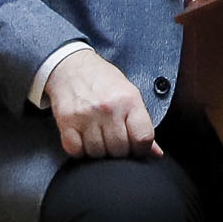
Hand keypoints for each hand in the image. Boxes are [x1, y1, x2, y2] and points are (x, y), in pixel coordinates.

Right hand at [46, 48, 160, 159]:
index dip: (142, 149)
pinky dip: (81, 151)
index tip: (136, 148)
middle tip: (115, 142)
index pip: (143, 138)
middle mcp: (108, 108)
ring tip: (100, 138)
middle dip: (120, 152)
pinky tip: (84, 139)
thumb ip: (142, 124)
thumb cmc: (104, 82)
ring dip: (100, 152)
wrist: (72, 67)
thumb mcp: (130, 95)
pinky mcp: (66, 122)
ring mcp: (86, 116)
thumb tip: (156, 153)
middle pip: (120, 150)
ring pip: (98, 154)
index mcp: (129, 100)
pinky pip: (76, 151)